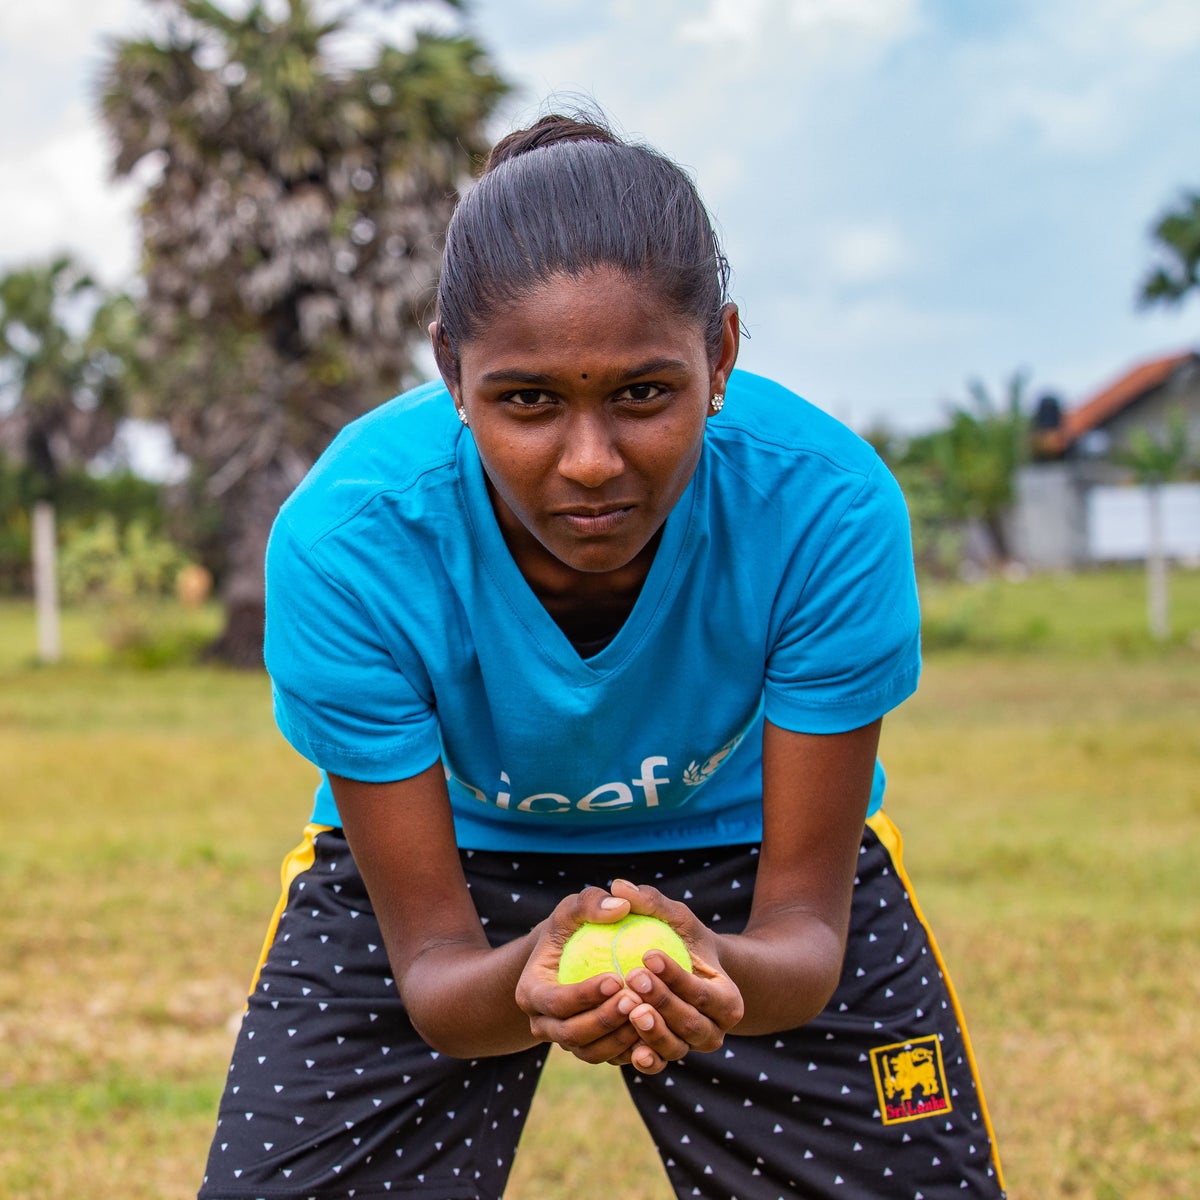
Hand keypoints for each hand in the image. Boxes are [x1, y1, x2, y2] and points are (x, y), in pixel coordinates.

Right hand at [515, 886, 648, 1066]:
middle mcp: (543, 1024)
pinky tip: (657, 1027)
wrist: (573, 957)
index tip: (617, 978)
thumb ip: (592, 902)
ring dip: (620, 1038)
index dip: (584, 995)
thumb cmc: (573, 928)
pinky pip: (610, 1058)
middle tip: (636, 999)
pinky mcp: (589, 1050)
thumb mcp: (576, 908)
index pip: (555, 1001)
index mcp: (530, 993)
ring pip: (591, 1053)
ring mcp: (566, 1042)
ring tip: (648, 1012)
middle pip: (571, 1034)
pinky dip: (632, 1049)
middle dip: (604, 1021)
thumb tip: (621, 906)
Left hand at [603, 878, 743, 1072]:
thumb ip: (651, 902)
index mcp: (728, 999)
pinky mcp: (665, 1057)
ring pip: (675, 1048)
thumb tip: (619, 887)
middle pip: (693, 1025)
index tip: (648, 954)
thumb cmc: (679, 939)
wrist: (678, 974)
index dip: (677, 977)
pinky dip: (644, 1058)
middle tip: (634, 978)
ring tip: (629, 1008)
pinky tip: (626, 1048)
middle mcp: (714, 1030)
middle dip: (665, 1003)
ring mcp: (690, 1048)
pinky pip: (656, 1063)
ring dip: (653, 1032)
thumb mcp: (673, 917)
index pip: (705, 992)